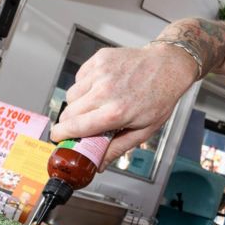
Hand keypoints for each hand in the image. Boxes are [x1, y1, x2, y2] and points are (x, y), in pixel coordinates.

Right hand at [50, 45, 196, 166]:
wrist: (167, 67)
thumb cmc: (159, 99)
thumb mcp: (143, 130)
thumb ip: (117, 148)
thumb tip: (98, 165)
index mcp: (116, 112)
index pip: (76, 127)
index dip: (62, 134)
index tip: (57, 137)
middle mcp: (105, 90)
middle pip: (69, 111)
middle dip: (70, 122)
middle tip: (79, 125)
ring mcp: (101, 72)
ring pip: (71, 94)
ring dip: (78, 103)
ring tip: (96, 104)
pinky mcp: (99, 59)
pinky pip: (79, 77)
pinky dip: (85, 86)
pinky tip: (101, 88)